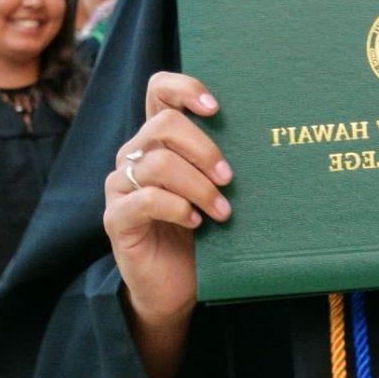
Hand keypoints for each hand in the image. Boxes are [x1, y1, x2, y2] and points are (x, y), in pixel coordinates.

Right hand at [106, 71, 229, 335]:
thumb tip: (262, 135)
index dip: (185, 88)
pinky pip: (146, 199)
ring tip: (221, 212)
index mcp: (157, 140)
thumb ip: (220, 162)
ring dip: (198, 186)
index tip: (216, 108)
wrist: (175, 289)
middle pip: (164, 124)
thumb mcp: (214, 191)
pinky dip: (178, 208)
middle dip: (204, 148)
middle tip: (229, 178)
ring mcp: (120, 186)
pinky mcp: (116, 218)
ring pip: (158, 163)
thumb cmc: (200, 236)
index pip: (159, 91)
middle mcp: (133, 155)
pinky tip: (195, 223)